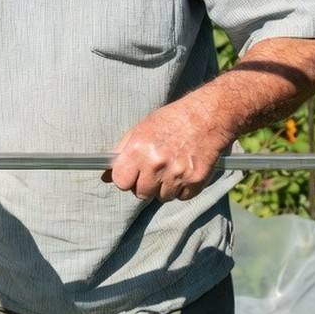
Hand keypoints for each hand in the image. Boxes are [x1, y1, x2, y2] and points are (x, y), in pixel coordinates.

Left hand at [101, 101, 231, 201]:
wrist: (208, 116)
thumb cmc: (172, 120)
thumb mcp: (142, 128)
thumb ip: (122, 152)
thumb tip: (106, 176)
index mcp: (139, 149)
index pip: (120, 181)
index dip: (125, 179)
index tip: (131, 174)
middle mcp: (157, 163)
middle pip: (141, 193)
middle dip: (145, 185)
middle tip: (155, 169)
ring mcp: (178, 174)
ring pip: (162, 197)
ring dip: (165, 187)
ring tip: (172, 167)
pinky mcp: (196, 180)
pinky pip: (182, 197)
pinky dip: (183, 188)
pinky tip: (185, 170)